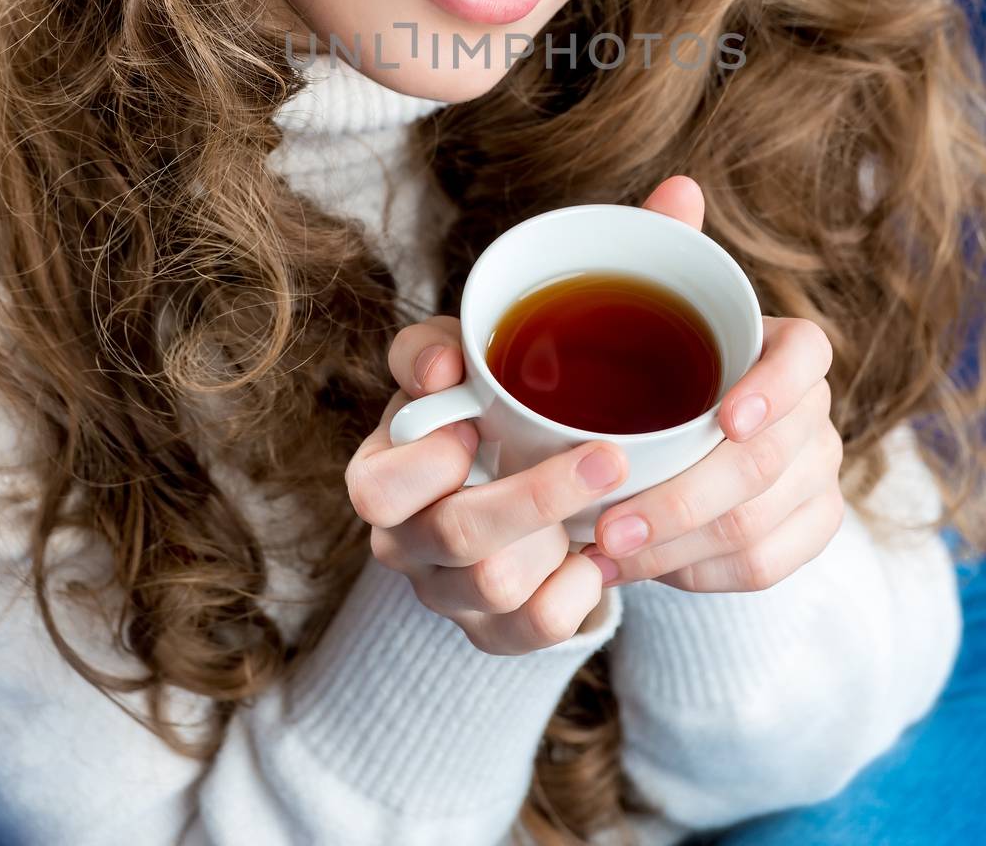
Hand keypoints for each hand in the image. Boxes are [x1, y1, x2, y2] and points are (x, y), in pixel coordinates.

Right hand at [344, 315, 629, 654]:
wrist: (508, 463)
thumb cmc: (469, 403)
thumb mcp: (446, 363)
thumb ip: (428, 351)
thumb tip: (440, 370)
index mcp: (378, 480)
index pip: (379, 492)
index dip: (430, 462)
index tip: (477, 427)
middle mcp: (402, 545)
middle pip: (456, 538)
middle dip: (538, 496)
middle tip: (607, 460)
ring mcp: (445, 595)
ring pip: (500, 587)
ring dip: (557, 539)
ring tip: (588, 502)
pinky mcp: (491, 632)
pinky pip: (538, 629)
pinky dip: (579, 589)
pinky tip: (593, 550)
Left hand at [579, 176, 844, 593]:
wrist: (683, 428)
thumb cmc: (664, 352)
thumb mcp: (656, 298)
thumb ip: (665, 243)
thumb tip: (680, 185)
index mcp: (790, 349)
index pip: (808, 359)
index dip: (774, 389)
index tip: (722, 418)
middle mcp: (816, 414)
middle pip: (767, 463)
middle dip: (684, 500)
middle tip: (607, 522)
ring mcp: (818, 477)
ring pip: (759, 524)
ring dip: (678, 546)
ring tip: (604, 551)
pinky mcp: (807, 531)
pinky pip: (763, 566)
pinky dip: (699, 573)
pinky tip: (642, 569)